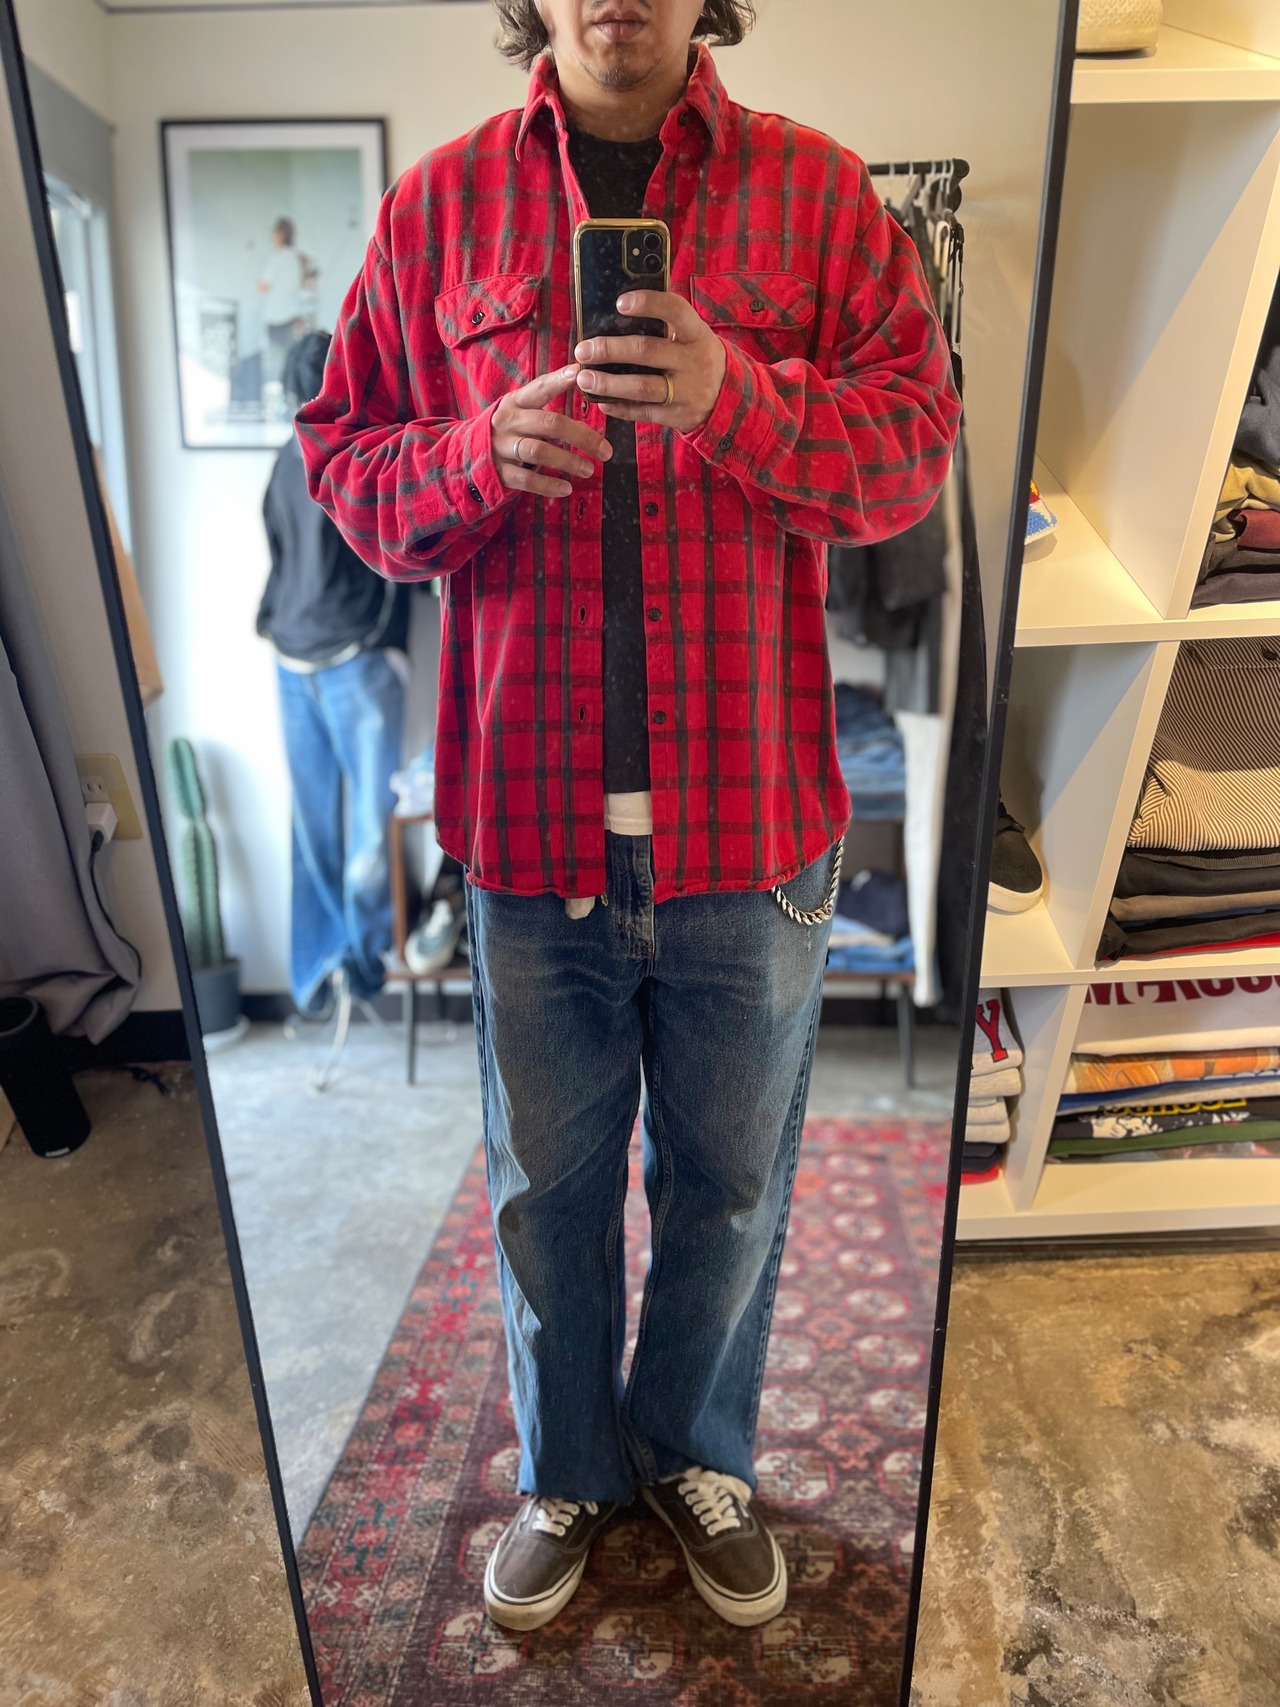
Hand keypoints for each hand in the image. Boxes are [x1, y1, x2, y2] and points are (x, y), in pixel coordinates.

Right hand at [492, 365, 612, 498]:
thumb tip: (584, 388)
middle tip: (605, 450)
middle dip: (581, 436)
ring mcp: (502, 447)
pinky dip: (548, 486)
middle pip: (549, 423)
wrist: (466, 453)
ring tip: (589, 469)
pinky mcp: (500, 472)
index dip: (559, 380)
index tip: (579, 372)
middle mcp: (509, 422)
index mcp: (516, 402)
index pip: (540, 388)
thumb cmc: (507, 429)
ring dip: (567, 461)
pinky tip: (567, 489)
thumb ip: (545, 404)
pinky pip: (526, 480)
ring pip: (539, 451)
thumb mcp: (520, 410)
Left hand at [573, 291, 726, 431]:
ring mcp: (686, 392)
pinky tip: (601, 401)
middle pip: (647, 351)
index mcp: (696, 334)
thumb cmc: (698, 357)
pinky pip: (643, 413)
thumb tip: (617, 311)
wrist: (728, 398)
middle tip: (583, 349)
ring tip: (585, 378)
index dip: (648, 304)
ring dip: (609, 383)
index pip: (675, 311)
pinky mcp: (677, 416)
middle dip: (611, 350)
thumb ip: (665, 325)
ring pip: (642, 387)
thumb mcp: (693, 336)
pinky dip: (619, 408)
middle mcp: (693, 361)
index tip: (620, 303)